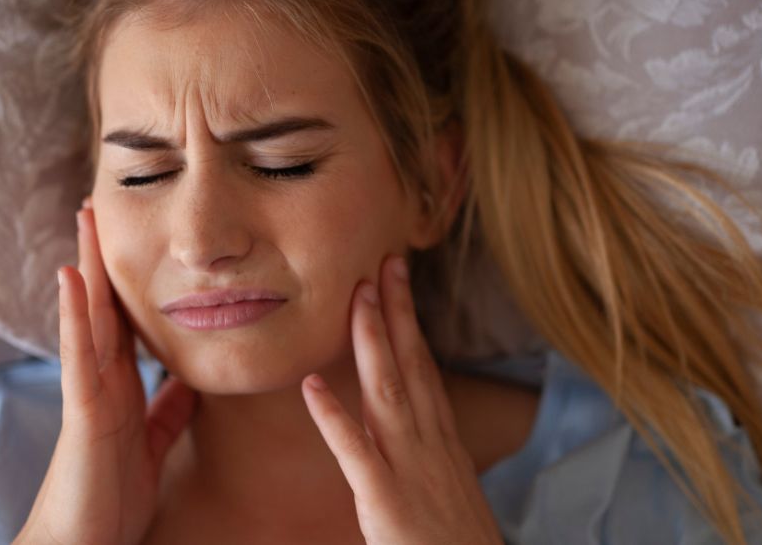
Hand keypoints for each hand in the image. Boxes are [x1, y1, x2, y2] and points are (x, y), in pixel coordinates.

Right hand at [14, 200, 198, 544]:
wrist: (85, 543)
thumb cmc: (111, 499)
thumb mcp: (151, 446)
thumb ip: (166, 411)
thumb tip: (187, 382)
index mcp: (120, 389)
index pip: (125, 323)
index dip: (128, 282)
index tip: (134, 239)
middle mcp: (100, 381)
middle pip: (104, 307)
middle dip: (103, 258)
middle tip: (101, 205)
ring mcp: (88, 392)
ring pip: (88, 318)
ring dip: (86, 266)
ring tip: (86, 217)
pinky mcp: (83, 412)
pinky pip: (80, 355)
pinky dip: (76, 314)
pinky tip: (72, 276)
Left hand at [301, 254, 504, 544]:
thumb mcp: (450, 492)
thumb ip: (429, 459)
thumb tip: (415, 435)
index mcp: (442, 443)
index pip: (425, 369)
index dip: (411, 323)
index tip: (399, 282)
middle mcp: (430, 445)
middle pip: (412, 365)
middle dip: (397, 311)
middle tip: (384, 261)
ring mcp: (411, 469)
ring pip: (388, 392)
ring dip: (371, 342)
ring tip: (355, 297)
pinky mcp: (386, 501)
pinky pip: (355, 453)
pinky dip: (334, 417)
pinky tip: (311, 386)